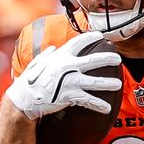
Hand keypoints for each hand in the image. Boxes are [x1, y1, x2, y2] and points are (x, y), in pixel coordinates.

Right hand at [5, 30, 121, 118]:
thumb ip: (47, 55)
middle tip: (118, 59)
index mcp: (61, 56)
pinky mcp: (71, 96)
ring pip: (95, 82)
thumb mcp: (37, 62)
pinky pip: (89, 100)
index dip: (91, 37)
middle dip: (108, 59)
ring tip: (118, 84)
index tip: (101, 35)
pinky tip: (107, 108)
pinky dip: (99, 105)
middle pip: (93, 61)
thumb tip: (53, 49)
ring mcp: (71, 81)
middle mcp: (68, 66)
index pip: (79, 42)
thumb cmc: (29, 80)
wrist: (24, 98)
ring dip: (109, 83)